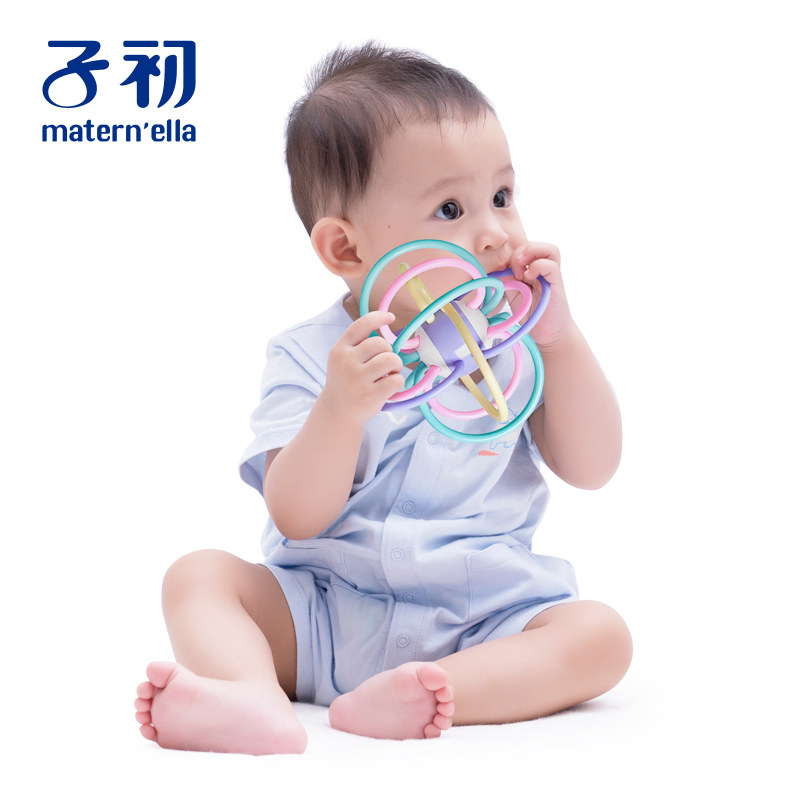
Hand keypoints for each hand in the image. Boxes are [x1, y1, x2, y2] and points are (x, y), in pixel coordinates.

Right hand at [319, 311, 405, 425]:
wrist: (337, 411)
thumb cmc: (346, 381)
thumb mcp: (342, 359)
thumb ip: (359, 343)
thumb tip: (387, 325)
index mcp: (340, 350)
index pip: (361, 325)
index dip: (378, 318)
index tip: (391, 318)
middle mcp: (346, 362)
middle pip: (381, 343)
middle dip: (389, 352)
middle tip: (385, 364)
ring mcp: (358, 379)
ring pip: (391, 359)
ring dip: (396, 366)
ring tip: (389, 374)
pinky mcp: (370, 395)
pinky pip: (397, 380)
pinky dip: (398, 382)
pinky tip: (389, 387)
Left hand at [509, 242, 575, 348]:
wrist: (548, 333)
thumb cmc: (530, 314)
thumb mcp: (512, 293)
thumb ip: (505, 279)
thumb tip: (490, 269)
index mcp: (532, 269)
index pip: (523, 249)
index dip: (510, 254)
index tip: (501, 270)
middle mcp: (543, 269)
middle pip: (535, 244)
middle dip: (519, 252)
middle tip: (511, 270)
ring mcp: (551, 275)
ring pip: (549, 249)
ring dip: (531, 254)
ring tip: (520, 271)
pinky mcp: (557, 283)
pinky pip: (551, 265)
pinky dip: (538, 266)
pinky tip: (528, 277)